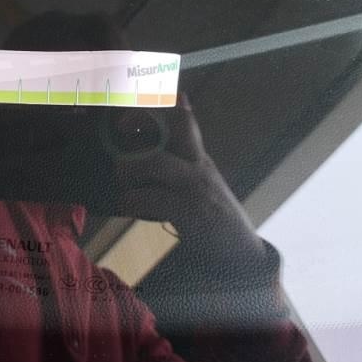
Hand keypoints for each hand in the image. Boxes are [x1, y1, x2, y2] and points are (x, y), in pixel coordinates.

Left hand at [108, 95, 264, 258]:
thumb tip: (160, 135)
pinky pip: (151, 198)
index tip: (130, 112)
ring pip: (154, 162)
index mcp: (199, 158)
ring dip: (129, 171)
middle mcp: (198, 166)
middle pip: (174, 127)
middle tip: (119, 139)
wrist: (242, 253)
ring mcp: (195, 187)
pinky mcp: (189, 211)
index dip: (155, 108)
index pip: (183, 120)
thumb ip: (180, 160)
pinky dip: (132, 201)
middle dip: (140, 126)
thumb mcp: (200, 182)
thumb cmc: (213, 216)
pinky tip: (129, 206)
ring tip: (124, 185)